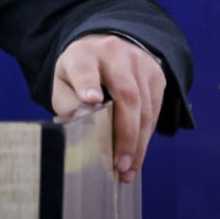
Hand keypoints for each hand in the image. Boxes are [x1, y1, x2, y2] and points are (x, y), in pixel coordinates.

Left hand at [50, 34, 165, 182]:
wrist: (104, 48)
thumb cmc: (78, 75)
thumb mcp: (63, 84)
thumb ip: (69, 104)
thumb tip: (83, 124)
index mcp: (83, 54)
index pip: (86, 69)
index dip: (88, 84)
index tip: (91, 100)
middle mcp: (114, 54)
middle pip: (127, 95)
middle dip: (125, 134)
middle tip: (119, 164)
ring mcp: (139, 62)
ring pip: (145, 107)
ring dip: (138, 142)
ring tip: (128, 169)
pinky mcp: (156, 74)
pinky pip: (155, 109)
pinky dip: (146, 135)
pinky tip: (137, 154)